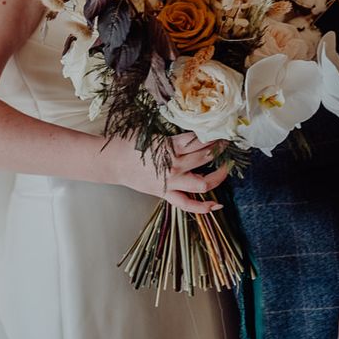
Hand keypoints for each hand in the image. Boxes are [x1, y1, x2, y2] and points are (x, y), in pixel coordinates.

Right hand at [109, 132, 228, 213]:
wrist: (112, 162)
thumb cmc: (128, 143)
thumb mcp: (151, 133)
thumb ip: (171, 135)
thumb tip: (190, 133)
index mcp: (170, 147)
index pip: (198, 140)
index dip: (212, 135)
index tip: (220, 130)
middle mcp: (175, 166)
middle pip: (204, 156)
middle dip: (219, 148)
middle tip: (226, 142)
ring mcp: (172, 182)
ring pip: (203, 183)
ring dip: (219, 175)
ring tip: (227, 167)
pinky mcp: (166, 194)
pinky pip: (187, 205)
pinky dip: (203, 207)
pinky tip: (216, 205)